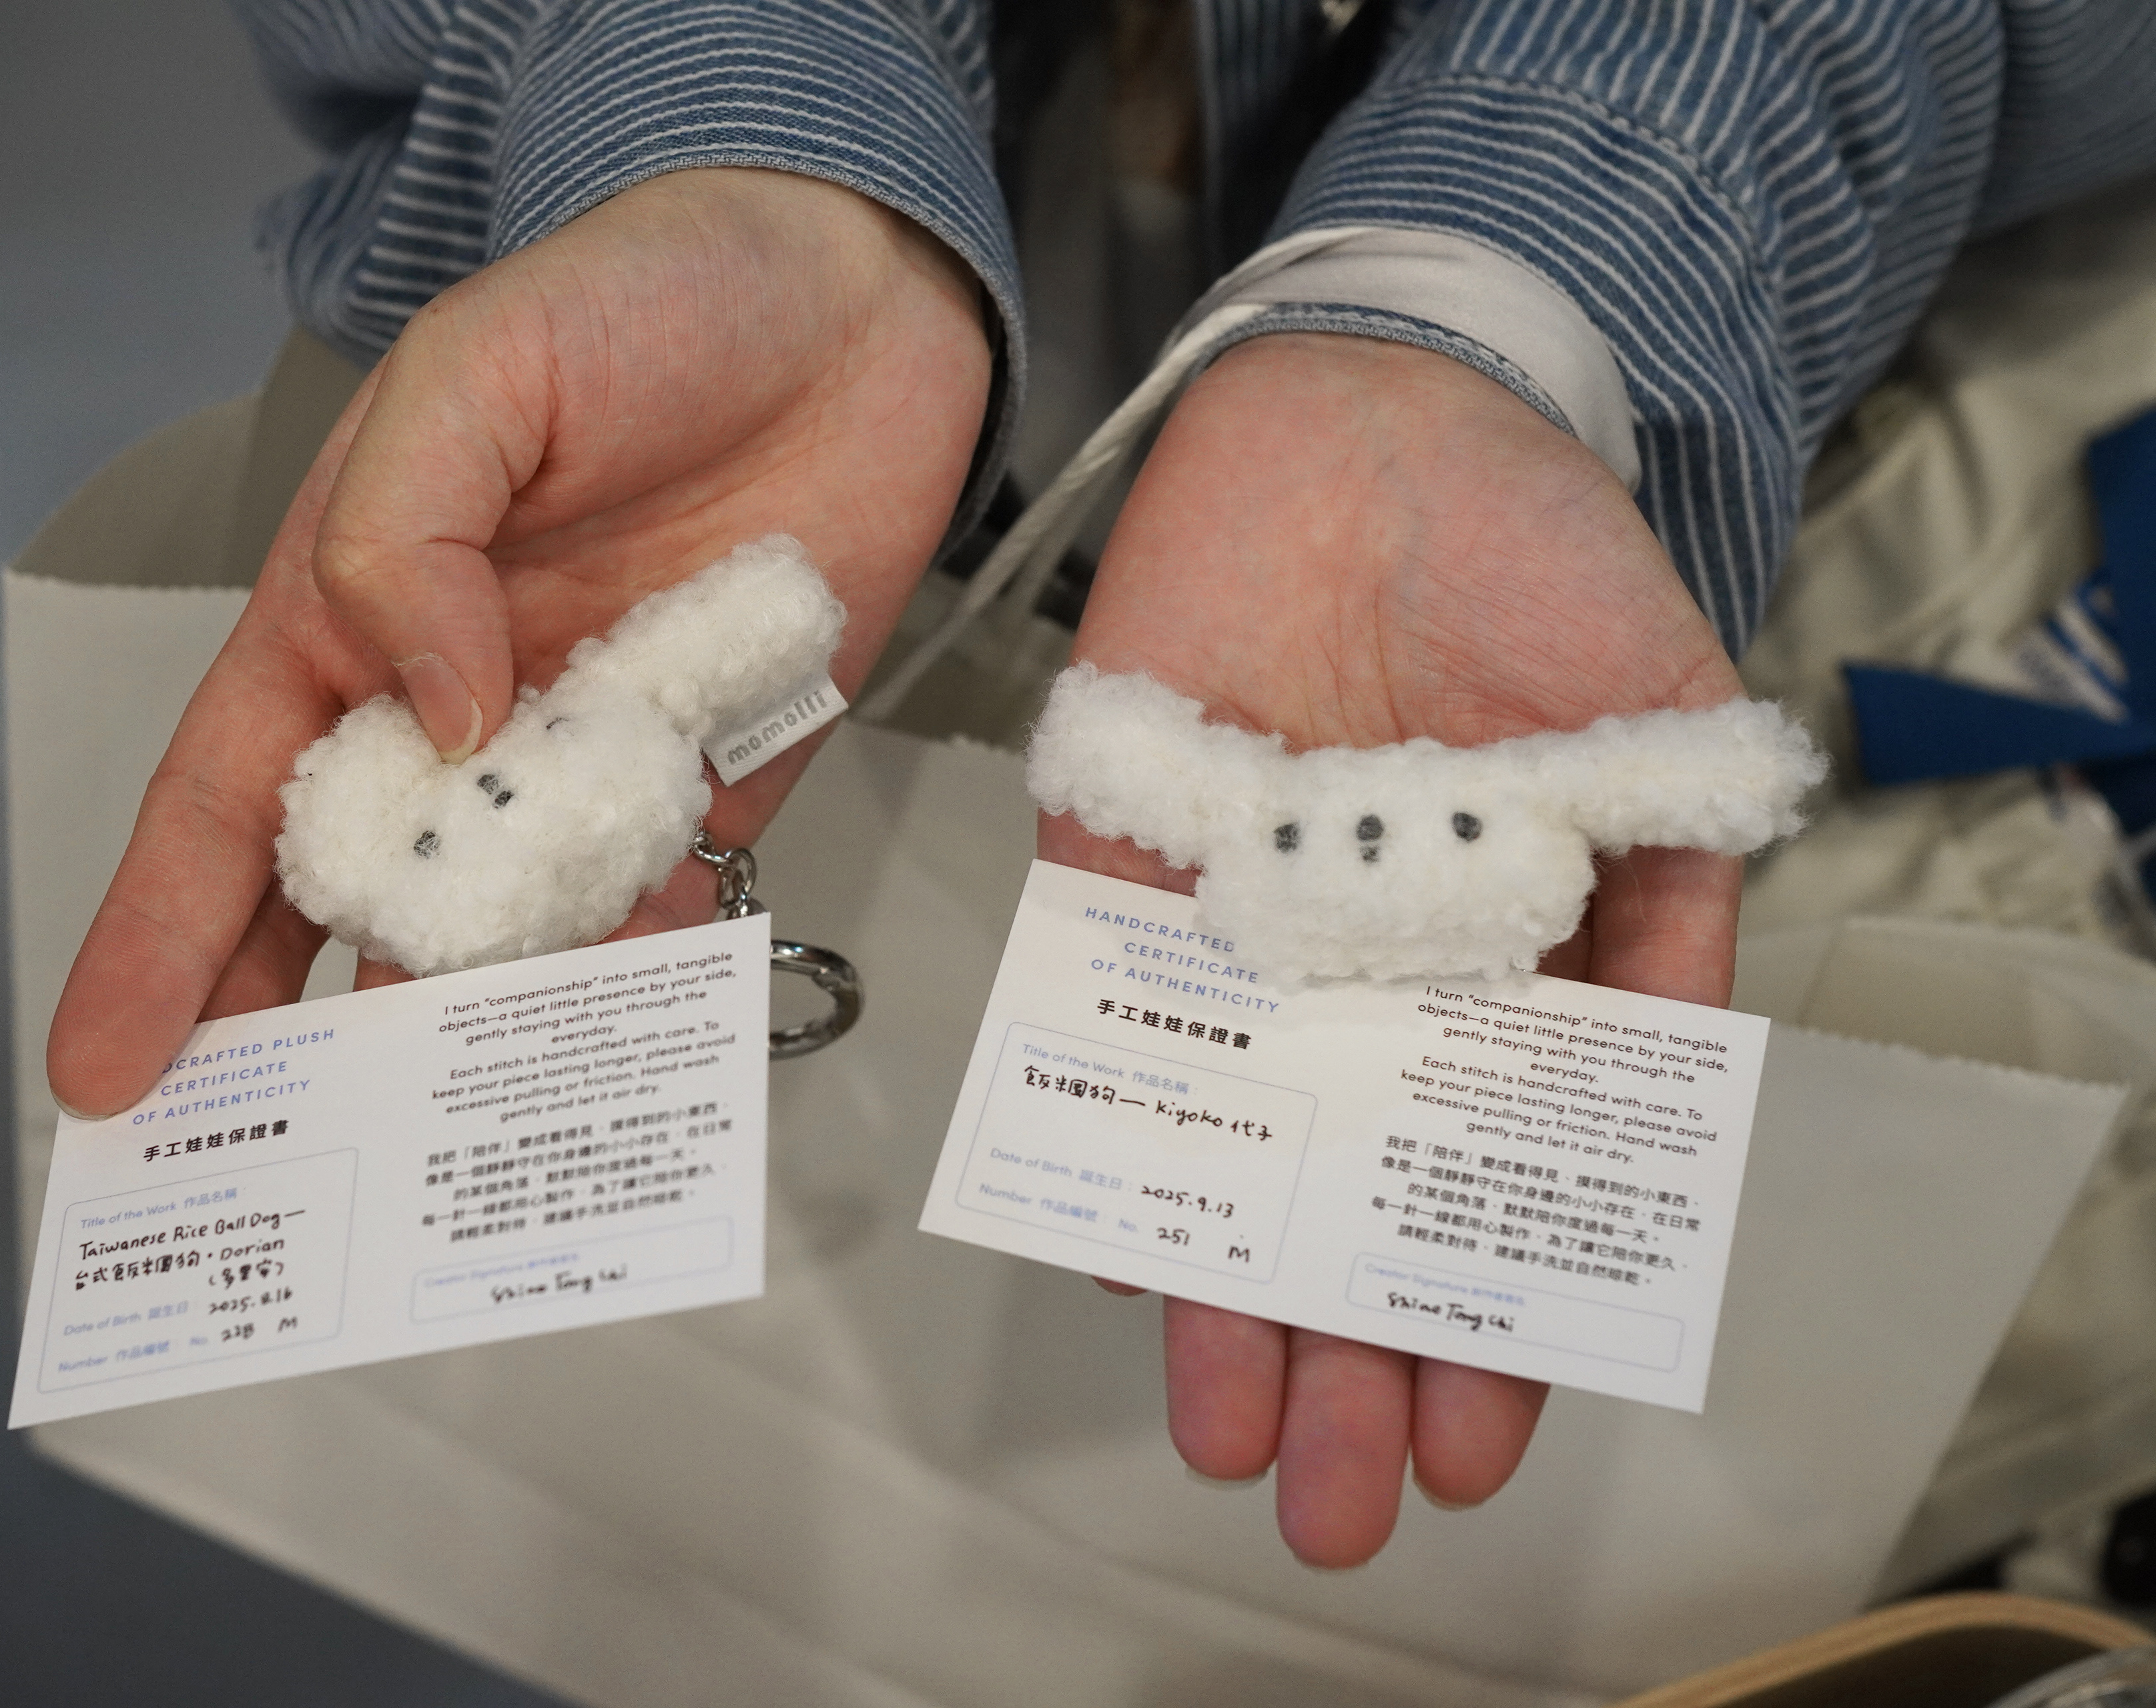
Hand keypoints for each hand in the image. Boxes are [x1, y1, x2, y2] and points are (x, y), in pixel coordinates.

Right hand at [49, 167, 989, 1116]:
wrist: (854, 290)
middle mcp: (461, 713)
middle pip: (349, 905)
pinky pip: (664, 908)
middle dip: (291, 1036)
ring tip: (425, 1170)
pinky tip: (600, 1072)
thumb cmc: (644, 297)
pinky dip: (630, 991)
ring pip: (502, 933)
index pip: (227, 803)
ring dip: (463, 1043)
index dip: (161, 936)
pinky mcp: (718, 776)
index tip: (109, 1067)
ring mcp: (589, 758)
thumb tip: (437, 710)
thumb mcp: (477, 373)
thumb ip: (407, 535)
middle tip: (253, 1175)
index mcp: (355, 622)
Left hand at [1050, 332, 1743, 1566]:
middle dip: (1335, 1347)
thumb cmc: (1539, 557)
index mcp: (1484, 971)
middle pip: (1332, 1196)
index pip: (1472, 1182)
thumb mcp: (1654, 724)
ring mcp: (1227, 923)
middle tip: (1332, 1497)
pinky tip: (1113, 1227)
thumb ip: (1653, 900)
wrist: (1387, 404)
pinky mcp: (1115, 847)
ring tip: (1220, 1422)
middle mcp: (1347, 974)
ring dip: (1215, 1282)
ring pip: (1212, 1140)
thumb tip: (1654, 1085)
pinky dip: (1096, 1109)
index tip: (1482, 1431)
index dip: (1482, 1311)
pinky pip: (1089, 1004)